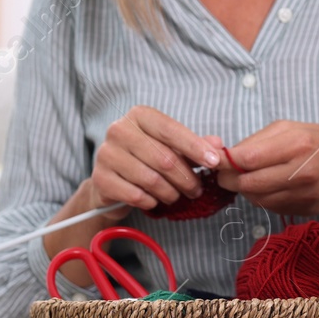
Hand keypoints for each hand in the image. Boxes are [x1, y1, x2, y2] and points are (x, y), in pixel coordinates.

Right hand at [92, 106, 222, 212]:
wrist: (112, 181)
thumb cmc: (147, 159)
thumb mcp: (172, 147)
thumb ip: (195, 145)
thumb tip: (218, 145)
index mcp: (139, 115)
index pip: (171, 130)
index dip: (195, 147)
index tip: (214, 162)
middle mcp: (119, 130)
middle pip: (164, 158)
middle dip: (186, 178)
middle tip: (197, 190)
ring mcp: (106, 154)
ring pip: (151, 179)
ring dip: (171, 193)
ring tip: (176, 196)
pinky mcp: (100, 178)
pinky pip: (135, 195)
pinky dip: (151, 202)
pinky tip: (154, 201)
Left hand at [218, 120, 318, 215]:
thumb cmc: (314, 139)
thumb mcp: (285, 128)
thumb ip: (253, 141)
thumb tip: (221, 154)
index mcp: (295, 145)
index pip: (247, 159)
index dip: (225, 162)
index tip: (217, 161)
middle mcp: (301, 173)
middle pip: (248, 183)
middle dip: (230, 179)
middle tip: (225, 174)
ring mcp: (305, 194)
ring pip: (257, 199)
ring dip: (246, 190)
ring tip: (250, 177)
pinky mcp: (307, 209)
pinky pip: (272, 208)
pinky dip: (263, 198)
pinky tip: (269, 187)